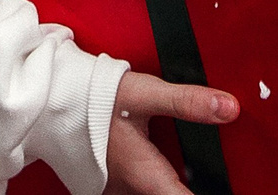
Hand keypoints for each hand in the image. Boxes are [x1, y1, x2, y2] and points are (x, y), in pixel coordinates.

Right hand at [103, 71, 238, 194]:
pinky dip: (151, 183)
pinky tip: (157, 170)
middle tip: (210, 180)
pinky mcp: (103, 186)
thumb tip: (228, 108)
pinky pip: (133, 191)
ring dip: (168, 186)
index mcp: (146, 176)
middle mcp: (129, 190)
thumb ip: (187, 102)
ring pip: (152, 194)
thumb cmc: (90, 99)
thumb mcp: (143, 93)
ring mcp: (114, 191)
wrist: (48, 103)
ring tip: (182, 176)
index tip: (225, 190)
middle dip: (184, 188)